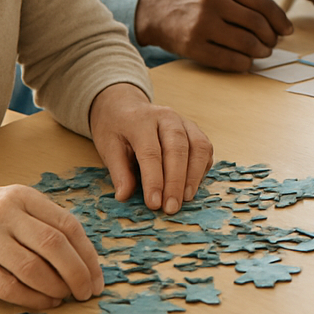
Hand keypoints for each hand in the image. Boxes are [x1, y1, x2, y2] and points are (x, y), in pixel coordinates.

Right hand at [0, 185, 103, 309]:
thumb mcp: (15, 204)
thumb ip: (45, 222)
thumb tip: (85, 259)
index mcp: (23, 195)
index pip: (67, 225)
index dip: (88, 255)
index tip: (97, 277)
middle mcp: (4, 213)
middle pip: (53, 246)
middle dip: (77, 274)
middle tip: (87, 292)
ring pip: (32, 268)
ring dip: (55, 288)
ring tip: (65, 296)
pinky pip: (7, 286)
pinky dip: (32, 298)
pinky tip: (44, 302)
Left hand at [89, 82, 213, 215]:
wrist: (126, 105)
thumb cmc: (116, 128)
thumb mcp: (108, 146)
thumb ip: (118, 171)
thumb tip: (124, 196)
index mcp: (141, 120)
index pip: (150, 152)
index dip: (153, 180)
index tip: (154, 204)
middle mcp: (167, 117)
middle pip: (178, 149)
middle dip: (176, 182)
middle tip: (171, 208)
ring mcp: (184, 121)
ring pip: (198, 147)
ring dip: (193, 176)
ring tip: (185, 199)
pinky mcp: (195, 129)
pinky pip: (205, 149)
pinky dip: (201, 169)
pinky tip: (191, 187)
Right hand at [134, 0, 292, 69]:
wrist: (156, 11)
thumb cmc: (195, 0)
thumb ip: (245, 0)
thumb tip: (279, 23)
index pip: (263, 4)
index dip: (280, 20)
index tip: (287, 31)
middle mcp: (213, 1)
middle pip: (257, 24)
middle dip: (271, 38)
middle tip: (272, 44)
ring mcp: (202, 24)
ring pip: (246, 43)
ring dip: (260, 52)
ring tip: (262, 52)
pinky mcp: (193, 46)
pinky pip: (228, 60)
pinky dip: (243, 64)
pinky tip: (246, 62)